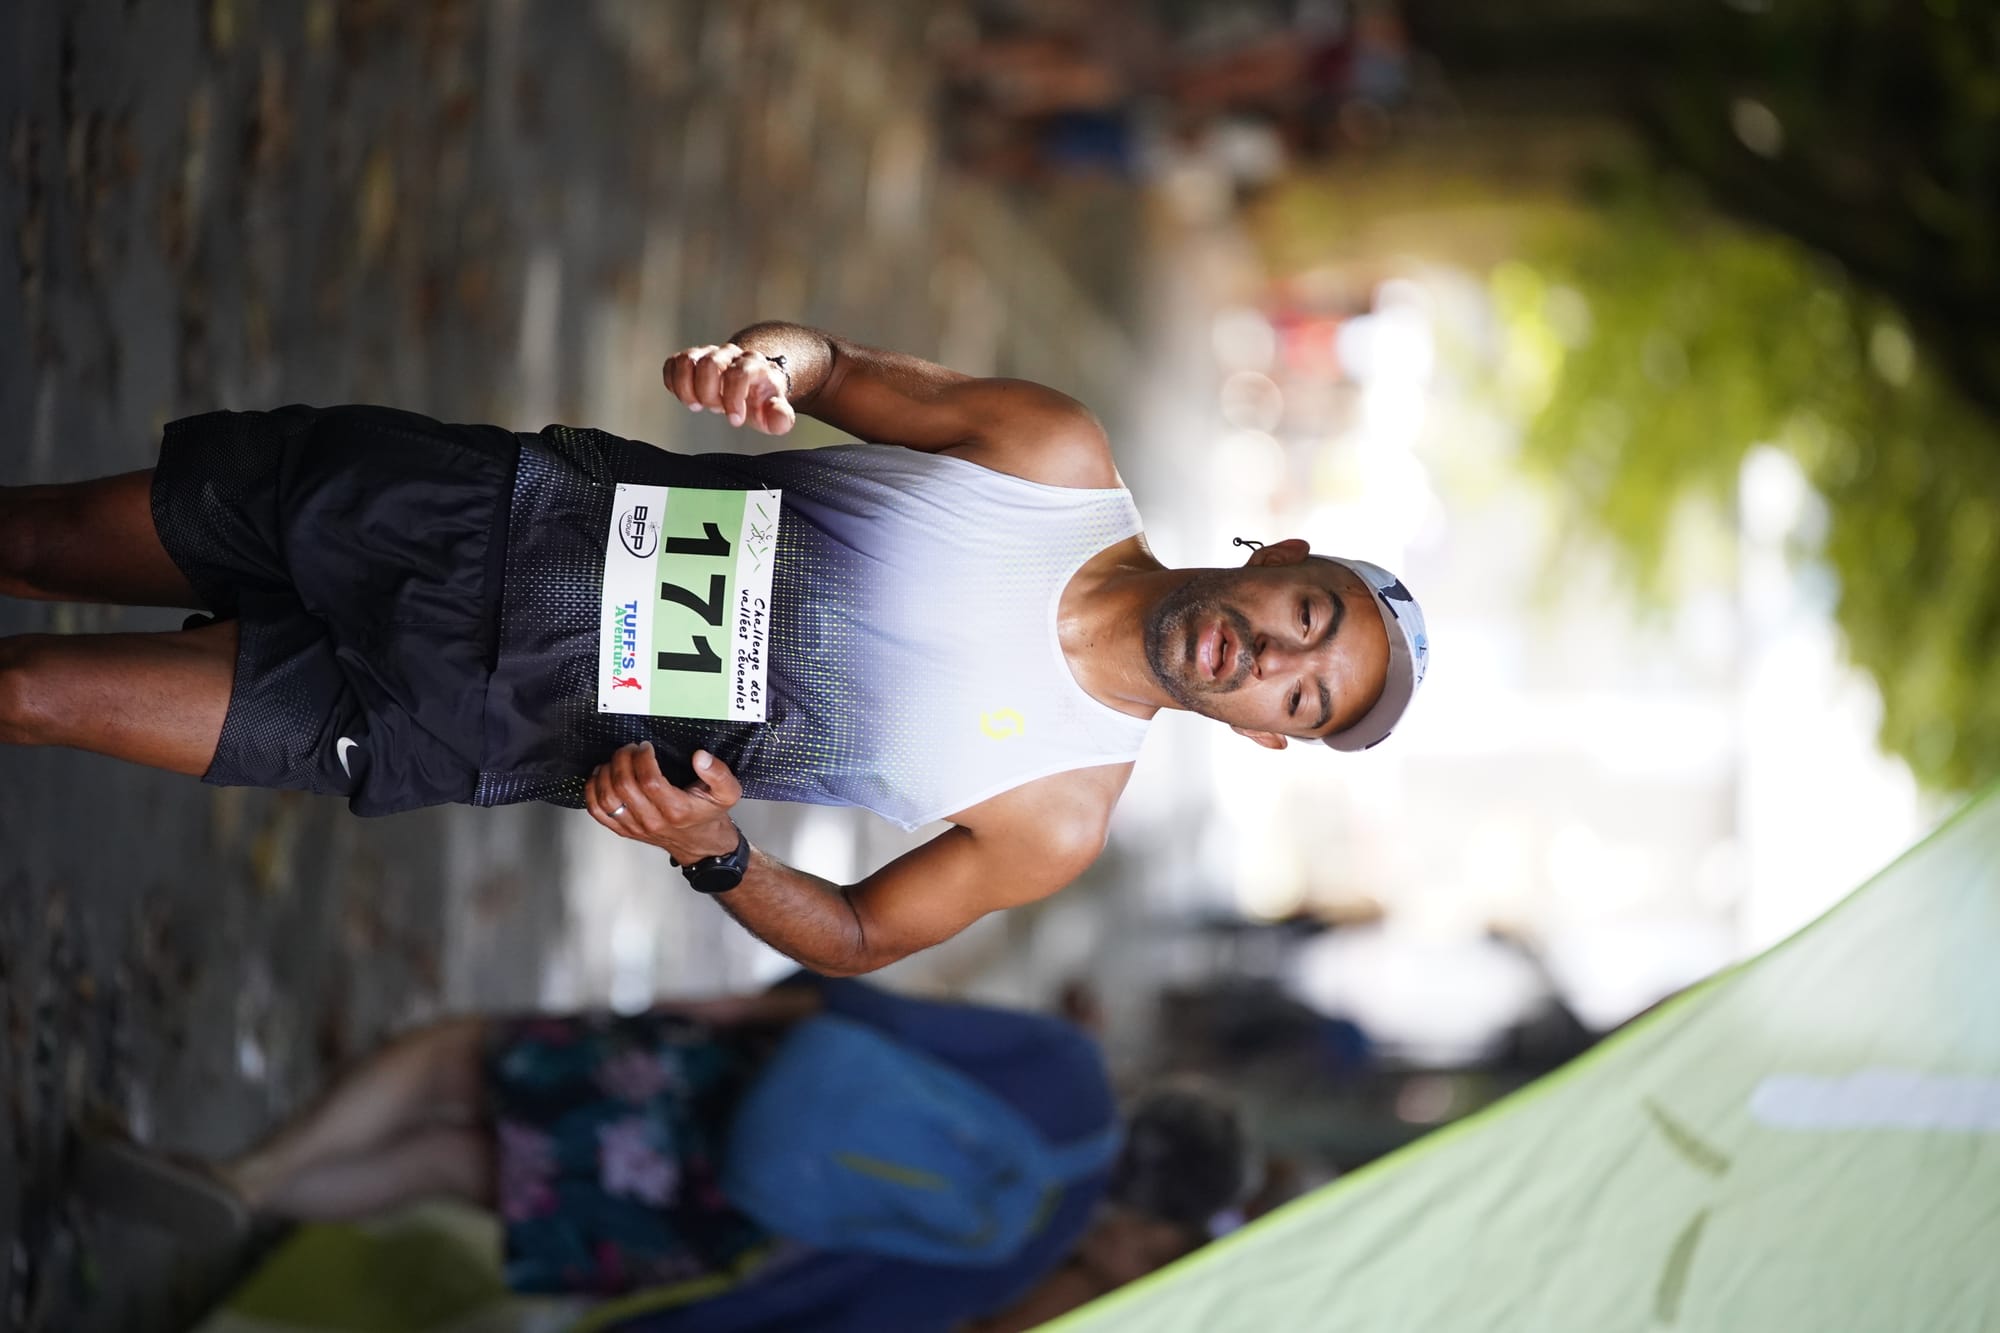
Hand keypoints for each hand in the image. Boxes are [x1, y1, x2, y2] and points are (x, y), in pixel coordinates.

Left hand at [585, 742, 744, 861]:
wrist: (701, 844)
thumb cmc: (709, 815)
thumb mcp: (727, 793)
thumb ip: (718, 773)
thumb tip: (700, 757)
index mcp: (676, 809)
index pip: (648, 780)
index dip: (642, 758)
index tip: (645, 747)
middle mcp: (653, 820)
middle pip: (624, 786)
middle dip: (623, 759)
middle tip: (629, 748)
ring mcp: (636, 827)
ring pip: (607, 798)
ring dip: (607, 772)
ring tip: (617, 759)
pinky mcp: (624, 830)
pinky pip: (598, 812)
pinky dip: (593, 791)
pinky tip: (601, 776)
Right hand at [662, 342, 796, 434]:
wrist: (752, 383)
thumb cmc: (761, 399)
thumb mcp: (775, 412)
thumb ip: (780, 417)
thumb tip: (780, 421)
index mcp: (753, 365)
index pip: (739, 374)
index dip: (733, 399)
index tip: (735, 420)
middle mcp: (730, 355)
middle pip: (710, 364)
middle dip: (708, 394)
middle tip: (716, 409)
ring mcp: (709, 354)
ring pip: (687, 360)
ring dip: (686, 387)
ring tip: (696, 404)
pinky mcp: (692, 359)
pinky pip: (673, 363)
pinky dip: (673, 382)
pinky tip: (686, 397)